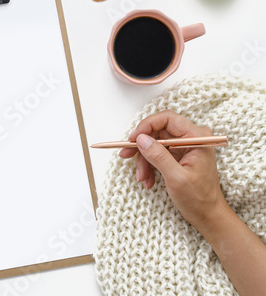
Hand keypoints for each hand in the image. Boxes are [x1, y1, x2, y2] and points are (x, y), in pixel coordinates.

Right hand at [119, 110, 226, 227]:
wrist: (207, 214)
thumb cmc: (199, 198)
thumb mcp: (176, 178)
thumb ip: (158, 156)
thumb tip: (141, 139)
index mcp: (197, 138)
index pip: (167, 119)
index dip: (147, 126)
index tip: (132, 139)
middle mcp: (191, 138)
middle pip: (157, 131)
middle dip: (141, 146)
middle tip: (126, 155)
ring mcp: (184, 146)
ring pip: (154, 143)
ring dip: (144, 160)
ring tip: (142, 177)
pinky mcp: (178, 155)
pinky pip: (157, 153)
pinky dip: (149, 165)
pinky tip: (148, 180)